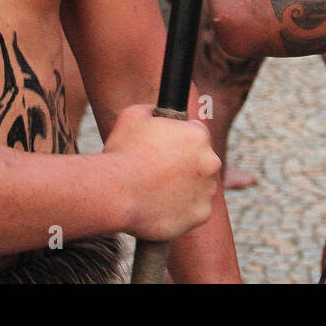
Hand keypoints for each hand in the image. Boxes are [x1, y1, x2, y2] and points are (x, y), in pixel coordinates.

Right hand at [104, 104, 220, 240]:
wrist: (116, 193)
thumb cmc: (122, 152)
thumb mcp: (132, 115)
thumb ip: (151, 110)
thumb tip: (155, 112)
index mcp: (198, 135)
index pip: (196, 132)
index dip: (179, 139)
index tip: (166, 148)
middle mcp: (210, 161)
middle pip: (201, 160)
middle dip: (185, 164)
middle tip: (160, 171)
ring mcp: (207, 190)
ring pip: (200, 187)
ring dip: (186, 188)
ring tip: (158, 192)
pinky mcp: (201, 215)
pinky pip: (195, 211)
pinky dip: (182, 211)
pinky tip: (162, 207)